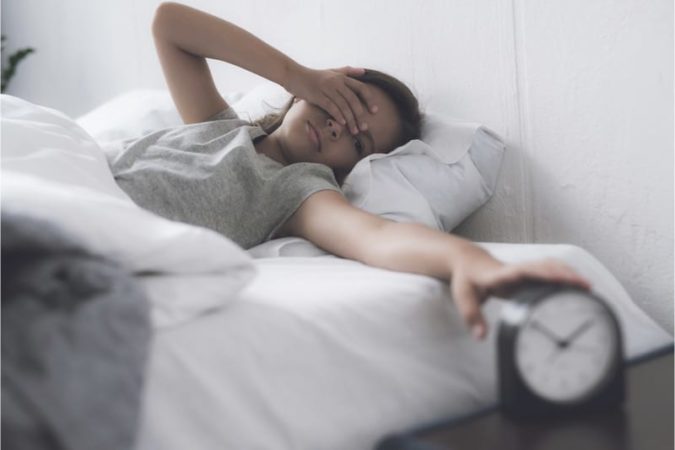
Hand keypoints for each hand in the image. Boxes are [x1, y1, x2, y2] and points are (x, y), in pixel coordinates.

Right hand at [285, 64, 378, 134]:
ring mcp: (327, 88)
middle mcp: (337, 82)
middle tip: (364, 127)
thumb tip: (364, 72)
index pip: (361, 88)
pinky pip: (331, 106)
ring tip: (354, 131)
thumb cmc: (313, 76)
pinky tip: (343, 124)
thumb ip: (348, 71)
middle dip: (360, 115)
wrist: (294, 75)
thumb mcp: (332, 71)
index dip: (369, 100)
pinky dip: (338, 115)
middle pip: (353, 100)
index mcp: (342, 77)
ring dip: (350, 120)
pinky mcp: (317, 95)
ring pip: (343, 106)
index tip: (375, 111)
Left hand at [450, 248, 591, 340]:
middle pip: (544, 266)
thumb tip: (481, 336)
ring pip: (549, 266)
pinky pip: (548, 271)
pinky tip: (576, 285)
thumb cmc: (466, 279)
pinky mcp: (527, 273)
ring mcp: (522, 270)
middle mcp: (515, 269)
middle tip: (585, 287)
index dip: (544, 273)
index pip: (524, 271)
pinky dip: (564, 275)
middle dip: (565, 274)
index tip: (562, 278)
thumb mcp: (463, 298)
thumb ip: (472, 317)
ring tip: (588, 288)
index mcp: (501, 274)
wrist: (467, 262)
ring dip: (568, 273)